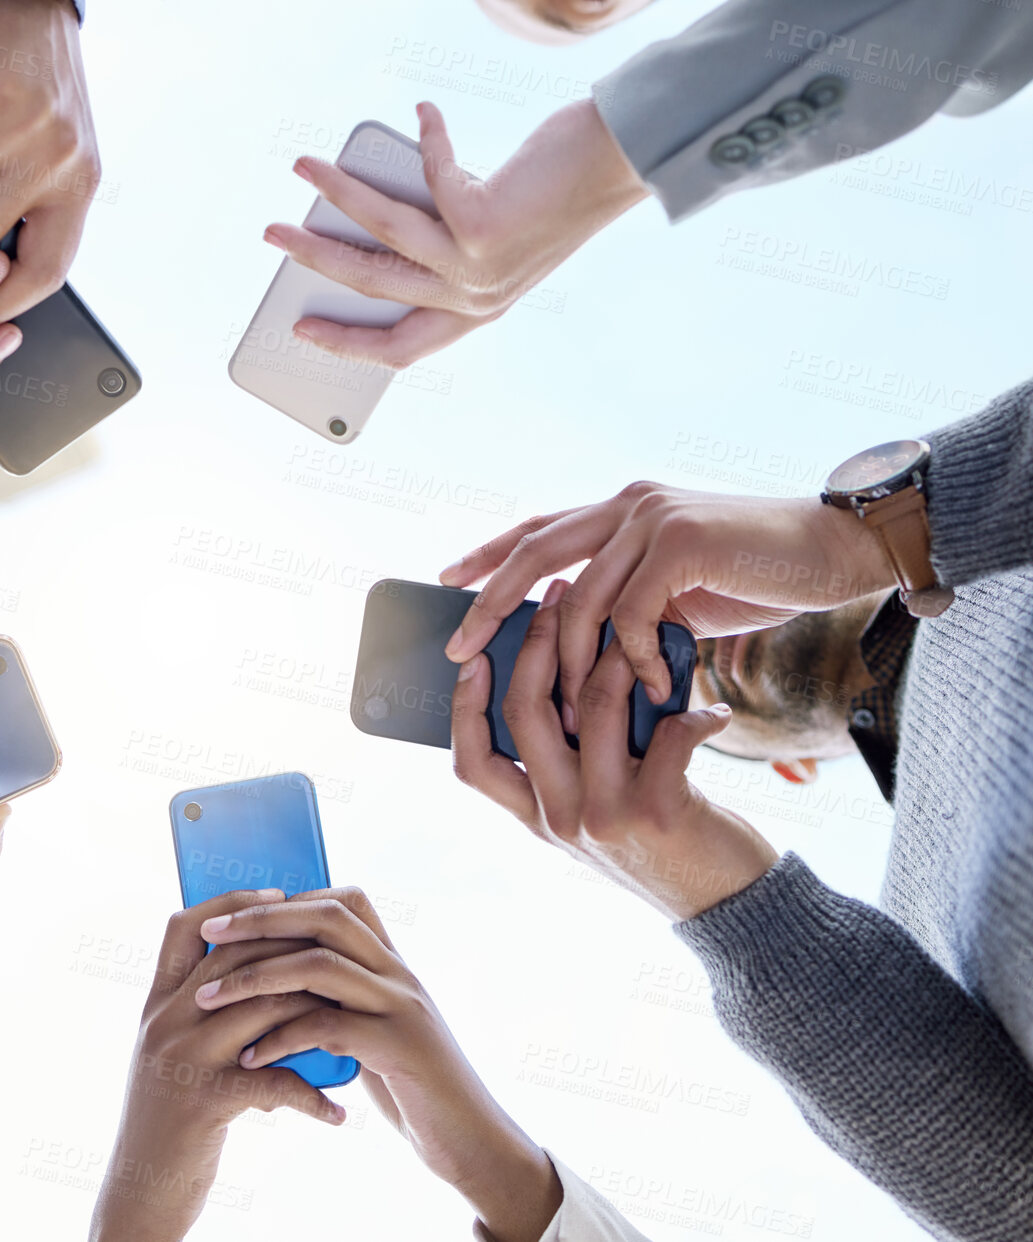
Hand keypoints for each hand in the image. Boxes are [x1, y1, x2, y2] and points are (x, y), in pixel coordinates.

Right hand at [89, 891, 344, 1241]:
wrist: (140, 1194)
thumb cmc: (169, 1124)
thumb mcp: (174, 1058)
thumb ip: (206, 1018)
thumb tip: (269, 983)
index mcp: (157, 1005)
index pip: (183, 927)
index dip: (231, 903)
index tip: (276, 895)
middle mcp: (165, 1021)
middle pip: (234, 956)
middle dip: (293, 948)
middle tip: (337, 951)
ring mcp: (182, 1056)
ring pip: (263, 1006)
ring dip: (316, 1013)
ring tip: (353, 1021)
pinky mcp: (204, 1099)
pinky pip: (274, 1081)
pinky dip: (313, 1098)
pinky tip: (338, 1114)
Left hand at [198, 888, 562, 1240]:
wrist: (474, 1142)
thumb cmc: (413, 1087)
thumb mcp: (375, 1030)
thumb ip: (341, 1000)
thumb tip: (280, 982)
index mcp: (391, 964)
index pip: (342, 901)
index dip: (289, 898)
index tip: (237, 913)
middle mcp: (399, 974)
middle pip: (326, 918)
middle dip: (262, 920)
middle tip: (211, 934)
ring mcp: (402, 1008)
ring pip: (321, 965)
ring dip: (257, 978)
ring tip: (209, 998)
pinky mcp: (401, 1048)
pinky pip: (329, 1027)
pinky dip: (282, 1039)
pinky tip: (251, 1059)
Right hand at [262, 99, 644, 368]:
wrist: (615, 167)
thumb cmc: (547, 195)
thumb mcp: (482, 233)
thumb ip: (430, 241)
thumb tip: (356, 218)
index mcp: (474, 312)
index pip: (398, 350)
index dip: (343, 342)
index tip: (301, 327)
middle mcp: (475, 300)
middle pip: (372, 286)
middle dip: (312, 258)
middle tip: (273, 235)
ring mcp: (478, 268)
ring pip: (384, 234)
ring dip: (338, 195)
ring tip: (305, 168)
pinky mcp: (484, 226)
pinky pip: (430, 179)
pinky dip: (425, 140)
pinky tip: (425, 115)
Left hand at [441, 482, 896, 712]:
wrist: (838, 554)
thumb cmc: (757, 577)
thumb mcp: (677, 593)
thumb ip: (627, 604)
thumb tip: (574, 651)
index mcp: (621, 511)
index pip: (538, 529)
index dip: (489, 554)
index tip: (447, 581)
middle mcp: (628, 504)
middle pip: (535, 552)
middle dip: (492, 603)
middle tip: (459, 648)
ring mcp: (653, 516)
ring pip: (583, 596)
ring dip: (575, 662)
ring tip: (575, 714)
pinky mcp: (681, 541)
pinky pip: (634, 612)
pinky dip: (639, 659)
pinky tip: (659, 690)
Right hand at [451, 579, 778, 920]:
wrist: (724, 905)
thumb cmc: (659, 843)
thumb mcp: (594, 814)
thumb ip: (568, 765)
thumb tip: (562, 680)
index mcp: (534, 816)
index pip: (471, 762)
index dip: (464, 704)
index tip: (474, 653)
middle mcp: (559, 816)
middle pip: (524, 712)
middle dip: (541, 642)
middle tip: (562, 597)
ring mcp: (603, 814)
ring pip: (594, 706)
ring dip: (621, 657)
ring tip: (644, 634)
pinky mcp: (657, 811)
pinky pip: (667, 733)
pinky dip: (694, 712)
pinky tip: (711, 711)